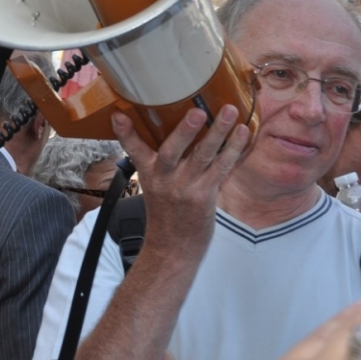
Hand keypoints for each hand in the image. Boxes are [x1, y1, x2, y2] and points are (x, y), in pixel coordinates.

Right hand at [112, 105, 249, 258]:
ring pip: (203, 155)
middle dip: (185, 130)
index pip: (133, 150)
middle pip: (173, 150)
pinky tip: (241, 132)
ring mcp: (185, 187)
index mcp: (147, 173)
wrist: (172, 248)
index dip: (125, 133)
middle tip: (197, 111)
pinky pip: (221, 168)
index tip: (119, 115)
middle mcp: (164, 178)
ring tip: (229, 110)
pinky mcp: (205, 195)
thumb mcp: (153, 185)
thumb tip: (173, 131)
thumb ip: (159, 161)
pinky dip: (233, 149)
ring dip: (218, 131)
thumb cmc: (165, 213)